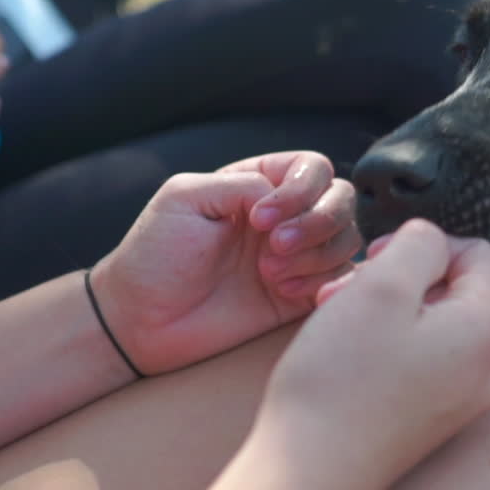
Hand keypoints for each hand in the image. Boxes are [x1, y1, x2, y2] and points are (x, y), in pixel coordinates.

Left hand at [90, 151, 360, 374]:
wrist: (141, 321)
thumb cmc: (155, 255)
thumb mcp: (184, 198)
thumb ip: (240, 184)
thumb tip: (281, 199)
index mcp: (259, 183)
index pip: (313, 169)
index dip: (300, 192)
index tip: (259, 221)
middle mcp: (287, 215)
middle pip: (342, 200)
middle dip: (317, 223)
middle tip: (275, 250)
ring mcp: (298, 256)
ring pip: (348, 239)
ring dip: (317, 257)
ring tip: (270, 279)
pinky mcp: (302, 295)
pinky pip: (345, 281)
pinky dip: (335, 284)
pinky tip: (295, 295)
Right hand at [244, 219, 489, 489]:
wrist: (309, 472)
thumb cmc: (343, 378)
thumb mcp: (382, 285)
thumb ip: (419, 243)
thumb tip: (431, 241)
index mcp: (489, 329)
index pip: (479, 253)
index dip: (425, 243)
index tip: (375, 260)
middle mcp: (488, 368)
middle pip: (453, 289)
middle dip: (398, 278)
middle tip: (346, 289)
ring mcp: (460, 399)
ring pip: (430, 324)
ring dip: (384, 308)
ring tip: (335, 317)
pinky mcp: (429, 420)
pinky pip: (418, 360)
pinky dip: (383, 344)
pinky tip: (344, 352)